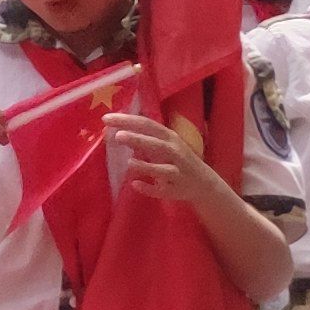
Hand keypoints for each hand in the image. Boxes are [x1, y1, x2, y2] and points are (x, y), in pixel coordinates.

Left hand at [102, 110, 228, 208]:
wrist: (203, 183)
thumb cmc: (176, 159)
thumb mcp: (163, 144)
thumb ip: (142, 137)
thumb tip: (115, 130)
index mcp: (169, 137)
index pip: (147, 125)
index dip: (128, 120)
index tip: (106, 119)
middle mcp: (176, 152)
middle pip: (157, 144)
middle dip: (138, 140)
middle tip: (117, 136)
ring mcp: (177, 172)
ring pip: (162, 169)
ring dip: (146, 166)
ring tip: (128, 161)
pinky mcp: (176, 190)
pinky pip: (162, 190)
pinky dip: (149, 188)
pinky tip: (135, 184)